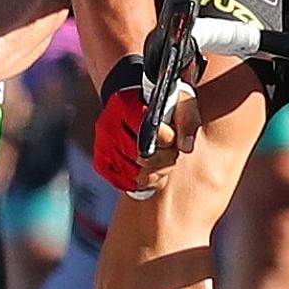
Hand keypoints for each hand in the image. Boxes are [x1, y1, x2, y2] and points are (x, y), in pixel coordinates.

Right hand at [94, 81, 199, 196]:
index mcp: (123, 103)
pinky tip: (148, 167)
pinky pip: (128, 184)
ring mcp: (102, 146)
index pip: (148, 130)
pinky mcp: (102, 165)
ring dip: (156, 171)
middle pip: (143, 157)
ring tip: (160, 157)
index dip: (167, 138)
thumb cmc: (162, 106)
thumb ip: (187, 121)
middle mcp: (107, 125)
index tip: (171, 135)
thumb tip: (186, 147)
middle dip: (164, 157)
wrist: (141, 109)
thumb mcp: (180, 104)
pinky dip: (143, 181)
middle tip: (169, 148)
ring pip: (137, 175)